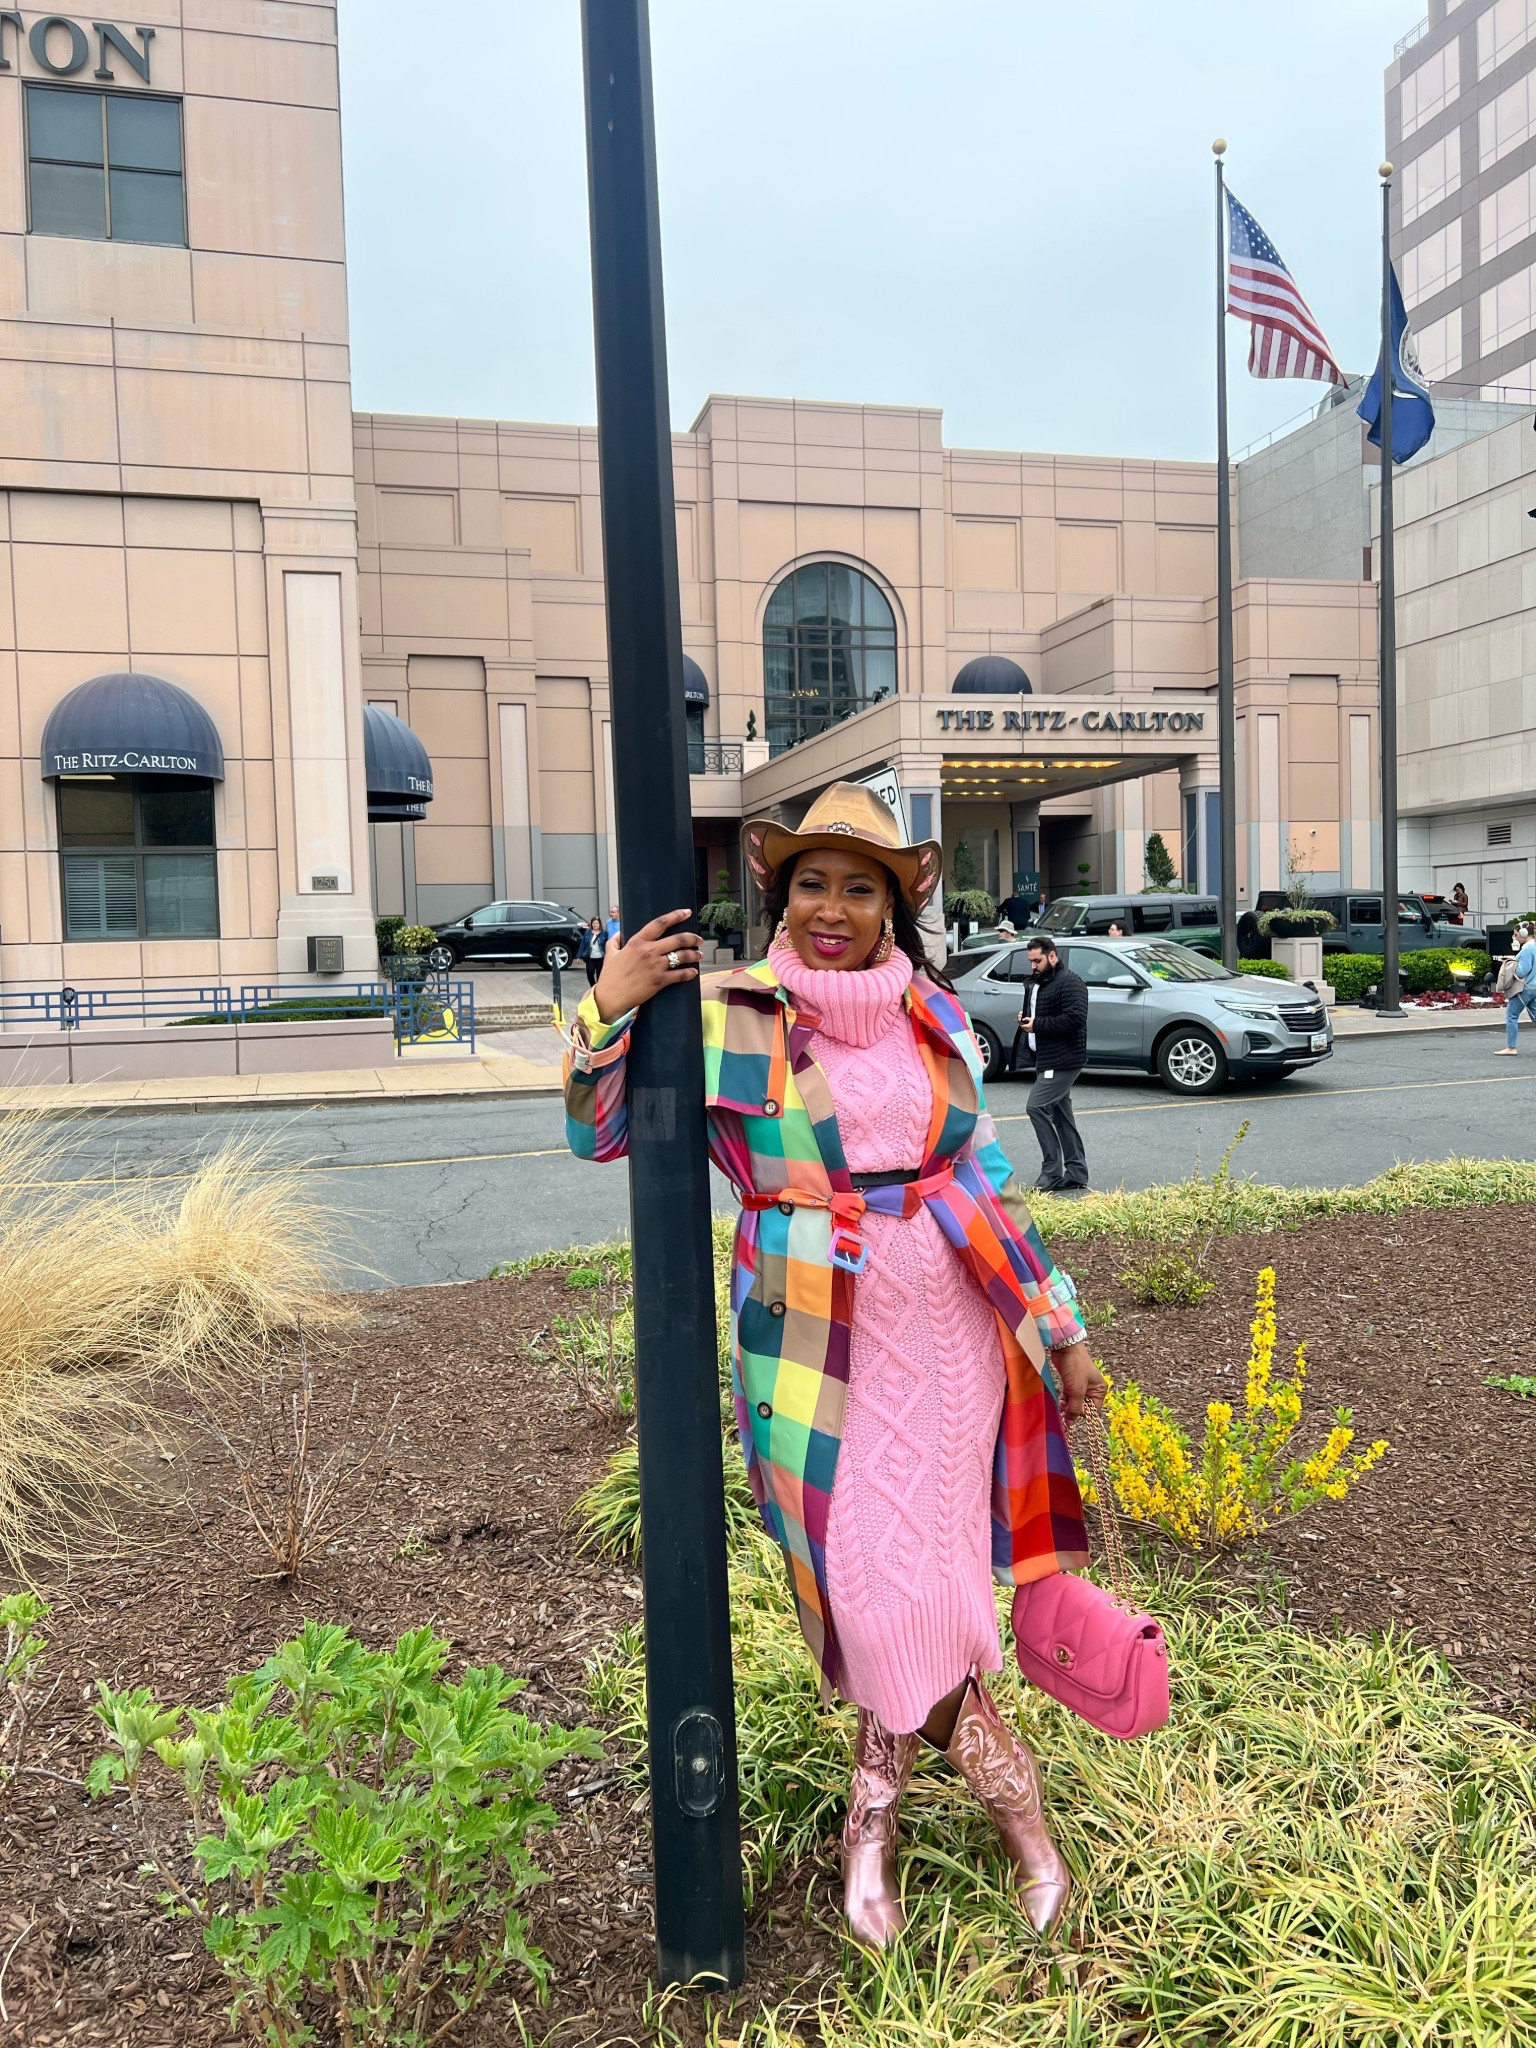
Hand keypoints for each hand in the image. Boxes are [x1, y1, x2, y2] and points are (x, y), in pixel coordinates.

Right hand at [592, 908, 701, 1022]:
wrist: (610, 997)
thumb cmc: (610, 977)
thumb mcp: (610, 954)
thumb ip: (615, 941)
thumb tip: (619, 934)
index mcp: (637, 942)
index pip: (659, 924)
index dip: (675, 916)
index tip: (686, 912)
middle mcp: (649, 952)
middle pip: (677, 939)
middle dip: (692, 938)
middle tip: (698, 939)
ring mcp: (656, 966)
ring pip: (682, 956)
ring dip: (694, 954)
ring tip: (699, 954)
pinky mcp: (660, 981)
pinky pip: (680, 975)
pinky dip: (689, 973)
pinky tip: (693, 972)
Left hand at [1051, 1340, 1106, 1424]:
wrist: (1065, 1348)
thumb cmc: (1075, 1367)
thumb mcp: (1077, 1390)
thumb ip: (1074, 1408)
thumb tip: (1070, 1423)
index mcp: (1099, 1391)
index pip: (1093, 1411)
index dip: (1083, 1413)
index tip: (1074, 1411)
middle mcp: (1092, 1390)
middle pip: (1083, 1408)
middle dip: (1073, 1408)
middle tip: (1066, 1405)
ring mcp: (1081, 1387)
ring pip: (1074, 1403)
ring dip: (1067, 1405)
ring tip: (1062, 1401)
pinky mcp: (1071, 1384)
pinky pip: (1068, 1398)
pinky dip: (1064, 1400)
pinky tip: (1061, 1400)